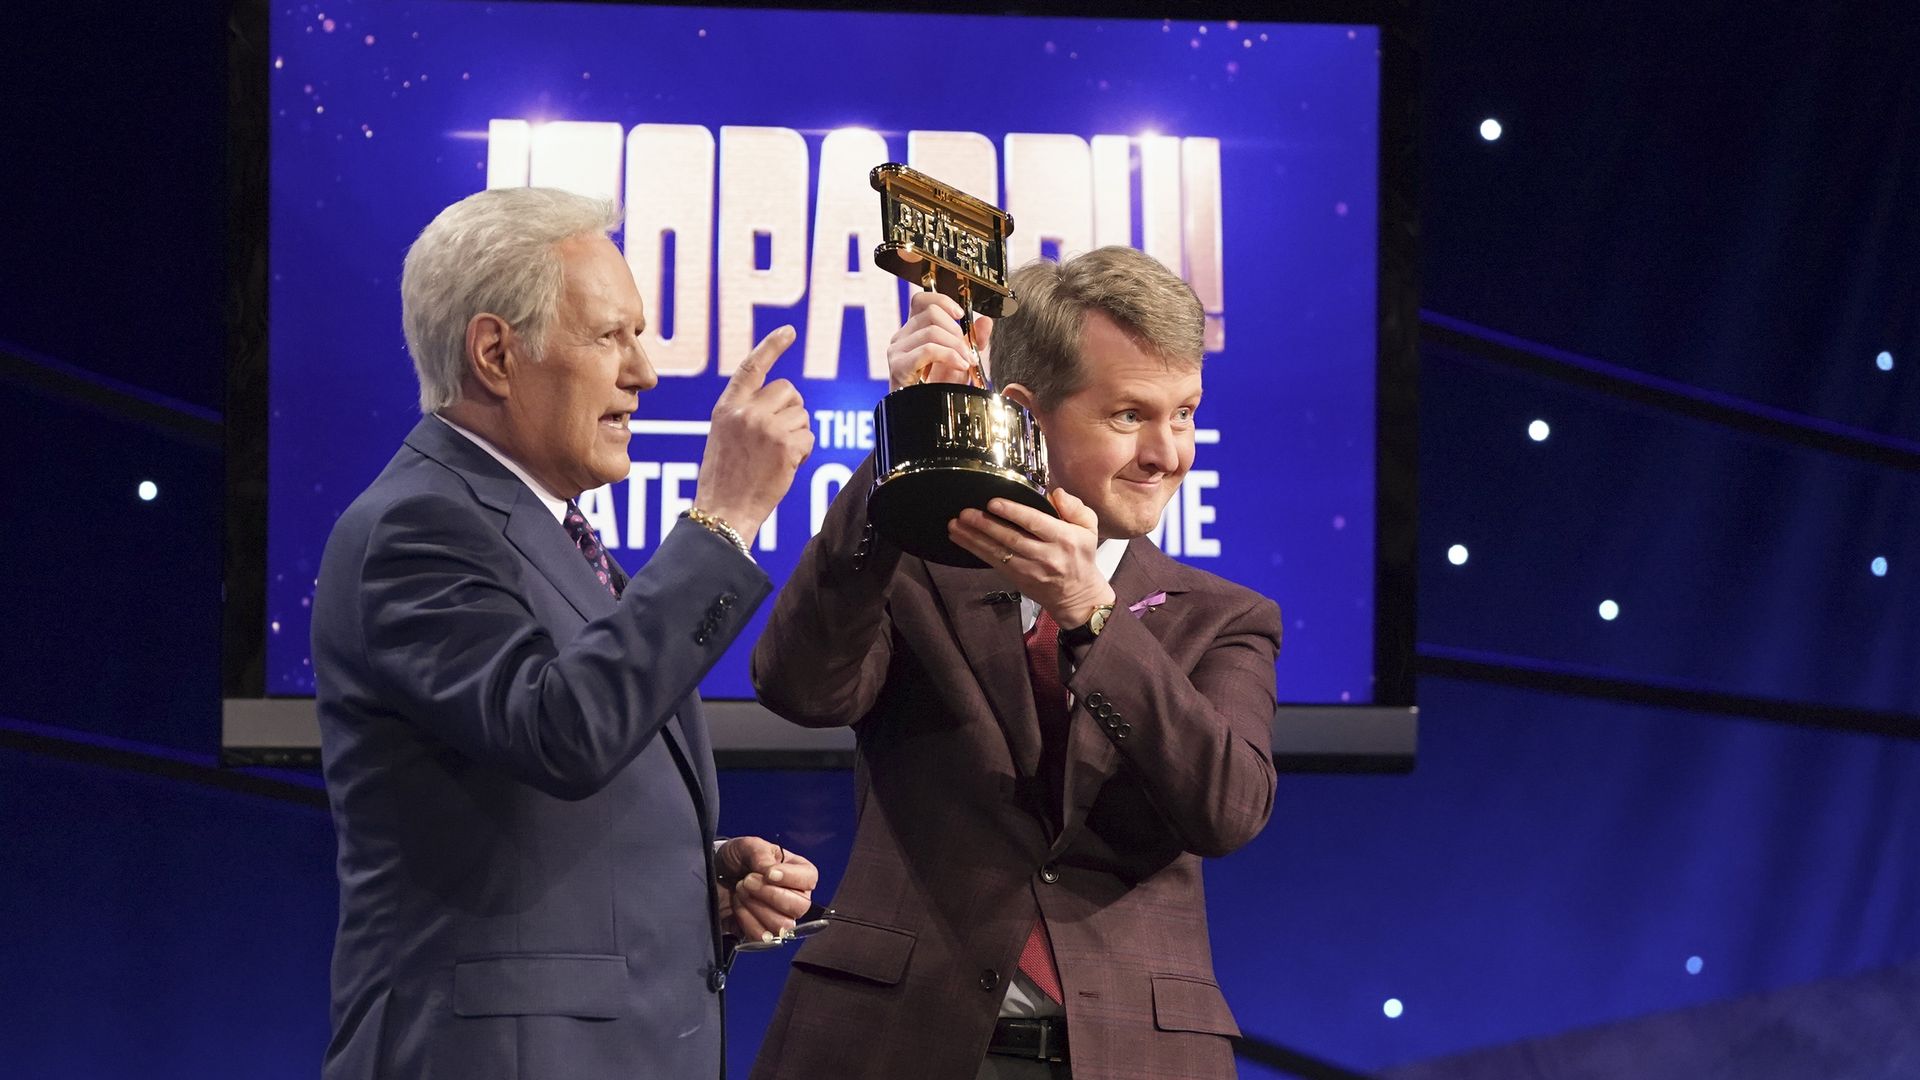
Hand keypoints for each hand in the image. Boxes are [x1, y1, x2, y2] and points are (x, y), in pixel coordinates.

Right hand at [693, 327, 812, 539]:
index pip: (751, 366)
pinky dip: (803, 452)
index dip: (771, 346)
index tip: (788, 331)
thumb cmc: (724, 480)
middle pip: (788, 390)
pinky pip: (809, 436)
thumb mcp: (724, 436)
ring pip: (802, 414)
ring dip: (797, 433)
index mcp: (726, 407)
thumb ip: (745, 413)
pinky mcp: (785, 445)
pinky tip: (783, 467)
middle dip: (791, 410)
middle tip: (777, 437)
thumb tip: (780, 399)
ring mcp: (766, 427)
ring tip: (775, 457)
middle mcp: (746, 411)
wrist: (723, 511)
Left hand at [715, 836, 818, 943]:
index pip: (809, 879)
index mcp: (798, 871)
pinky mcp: (762, 933)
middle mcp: (795, 897)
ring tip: (740, 892)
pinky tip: (738, 906)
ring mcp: (781, 917)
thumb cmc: (737, 858)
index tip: (768, 873)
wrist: (714, 875)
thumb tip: (771, 872)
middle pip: (800, 907)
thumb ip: (761, 855)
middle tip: (747, 881)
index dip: (791, 878)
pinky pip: (763, 937)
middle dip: (770, 894)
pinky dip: (747, 921)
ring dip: (757, 907)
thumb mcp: (748, 846)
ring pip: (782, 925)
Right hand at [886, 291, 991, 391]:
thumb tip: (985, 321)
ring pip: (931, 331)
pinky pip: (928, 349)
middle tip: (967, 351)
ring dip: (956, 347)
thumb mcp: (961, 363)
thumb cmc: (938, 392)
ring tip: (965, 362)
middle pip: (930, 312)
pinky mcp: (898, 366)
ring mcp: (897, 351)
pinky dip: (949, 356)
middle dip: (956, 330)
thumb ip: (973, 342)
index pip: (921, 300)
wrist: (928, 419)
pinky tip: (959, 366)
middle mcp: (902, 338)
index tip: (960, 315)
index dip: (942, 301)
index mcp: (914, 333)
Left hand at [947, 488, 1116, 627]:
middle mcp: (1045, 555)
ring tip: (956, 525)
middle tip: (966, 513)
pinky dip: (975, 550)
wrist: (1078, 596)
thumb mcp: (1088, 528)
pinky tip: (961, 539)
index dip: (1012, 512)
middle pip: (1011, 538)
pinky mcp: (1017, 578)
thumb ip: (1074, 507)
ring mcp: (1029, 569)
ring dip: (974, 538)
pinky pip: (993, 563)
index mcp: (1063, 539)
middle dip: (985, 525)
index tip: (993, 503)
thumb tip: (1055, 493)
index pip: (1035, 522)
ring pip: (997, 552)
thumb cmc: (1080, 558)